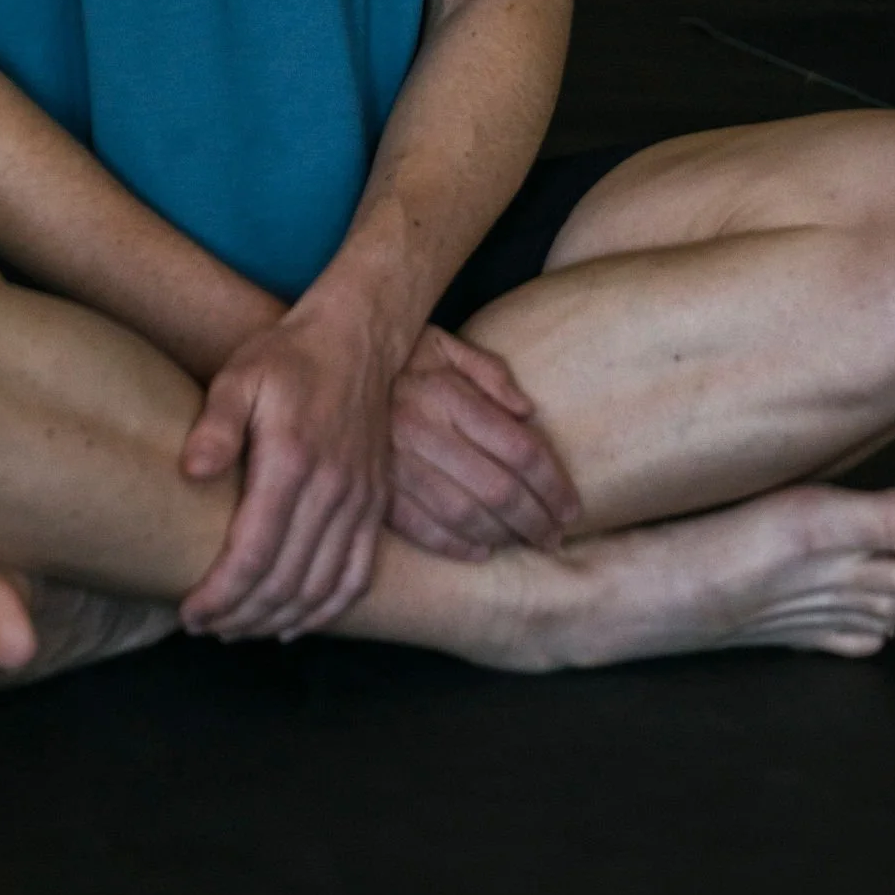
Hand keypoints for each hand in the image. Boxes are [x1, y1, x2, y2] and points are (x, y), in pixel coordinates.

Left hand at [177, 304, 393, 642]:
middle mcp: (332, 491)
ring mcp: (360, 501)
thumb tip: (191, 472)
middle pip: (285, 582)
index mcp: (292, 462)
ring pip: (321, 588)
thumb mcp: (240, 375)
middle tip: (205, 627)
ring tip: (238, 629)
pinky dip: (327, 610)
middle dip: (241, 616)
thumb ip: (216, 425)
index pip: (253, 554)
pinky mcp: (376, 505)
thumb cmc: (287, 358)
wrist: (355, 340)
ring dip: (278, 620)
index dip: (220, 594)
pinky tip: (295, 625)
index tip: (190, 612)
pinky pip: (357, 575)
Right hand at [385, 327, 578, 558]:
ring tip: (527, 543)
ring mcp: (394, 462)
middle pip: (498, 488)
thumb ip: (490, 372)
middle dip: (537, 519)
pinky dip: (455, 545)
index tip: (572, 508)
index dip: (554, 484)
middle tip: (556, 536)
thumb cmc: (396, 354)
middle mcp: (422, 428)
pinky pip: (420, 527)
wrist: (322, 364)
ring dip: (503, 536)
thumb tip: (528, 411)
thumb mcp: (444, 344)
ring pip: (464, 514)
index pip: (519, 448)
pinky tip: (480, 550)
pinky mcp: (371, 487)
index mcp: (446, 392)